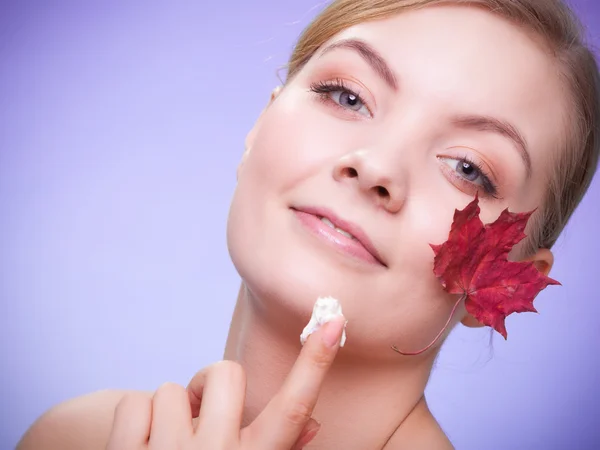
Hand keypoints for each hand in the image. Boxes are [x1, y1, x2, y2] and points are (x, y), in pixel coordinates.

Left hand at [106, 316, 345, 449]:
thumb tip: (313, 424)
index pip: (293, 409)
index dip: (315, 363)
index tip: (331, 322)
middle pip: (227, 373)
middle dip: (211, 382)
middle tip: (200, 410)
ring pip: (172, 389)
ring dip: (169, 412)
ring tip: (167, 443)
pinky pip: (135, 403)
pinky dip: (136, 420)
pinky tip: (142, 446)